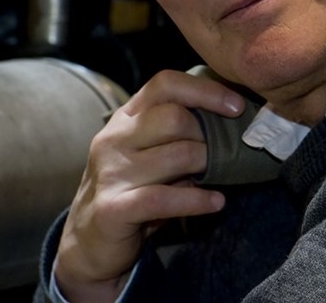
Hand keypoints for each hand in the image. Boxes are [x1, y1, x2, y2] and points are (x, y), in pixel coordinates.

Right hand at [54, 68, 244, 302]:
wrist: (88, 241)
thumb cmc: (129, 191)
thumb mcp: (147, 154)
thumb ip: (175, 135)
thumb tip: (229, 124)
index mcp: (124, 118)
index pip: (165, 84)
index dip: (205, 91)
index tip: (237, 107)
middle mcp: (114, 139)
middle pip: (175, 117)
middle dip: (208, 135)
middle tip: (225, 153)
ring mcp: (111, 172)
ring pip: (178, 155)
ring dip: (209, 167)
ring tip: (221, 177)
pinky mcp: (113, 208)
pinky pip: (166, 199)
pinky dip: (198, 200)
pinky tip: (216, 202)